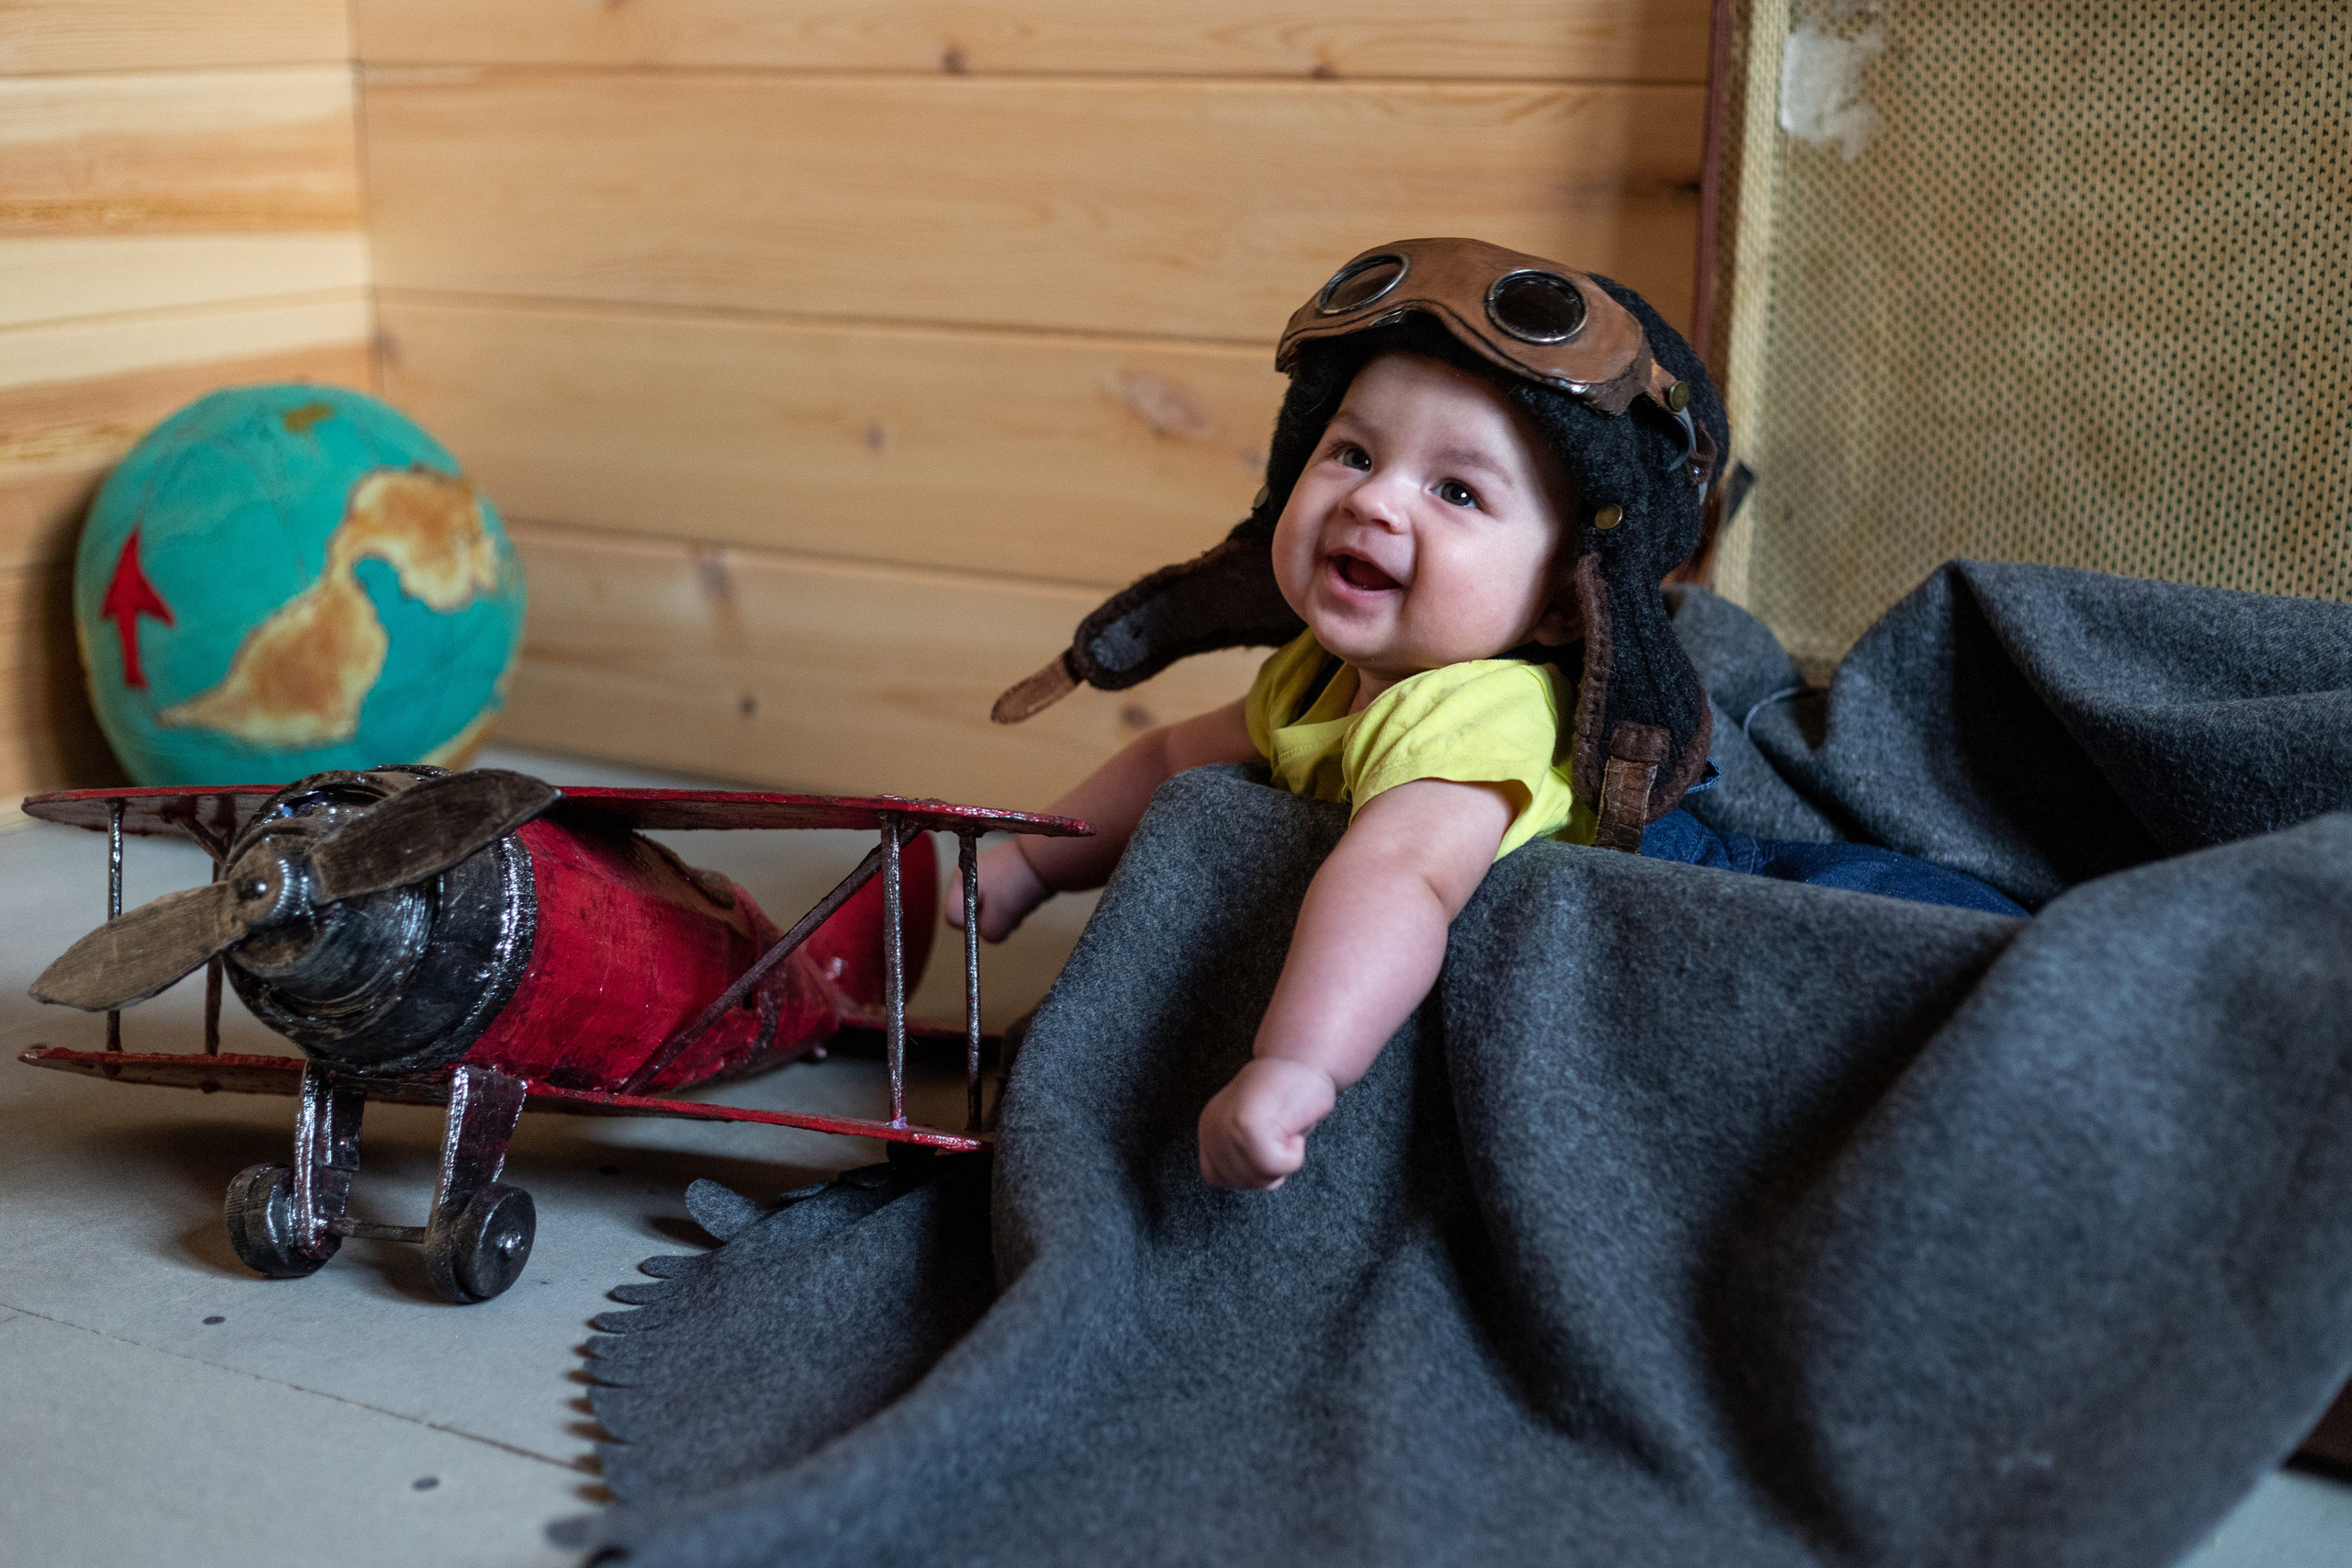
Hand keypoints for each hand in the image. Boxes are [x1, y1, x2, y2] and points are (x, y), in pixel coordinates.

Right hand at [945, 840, 1052, 942]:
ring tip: (1019, 902)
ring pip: (989, 908)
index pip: (953, 918)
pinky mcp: (1002, 875)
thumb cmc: (1018, 885)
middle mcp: (968, 876)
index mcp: (960, 882)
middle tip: (1008, 912)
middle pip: (971, 913)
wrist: (1044, 857)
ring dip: (1004, 913)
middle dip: (990, 919)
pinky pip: (1002, 900)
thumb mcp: (1000, 920)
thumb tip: (992, 932)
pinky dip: (1012, 903)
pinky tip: (1024, 896)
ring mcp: (985, 874)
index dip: (971, 926)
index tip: (991, 920)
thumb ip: (989, 934)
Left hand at [1197, 1057, 1337, 1189]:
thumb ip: (1255, 1158)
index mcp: (1210, 1127)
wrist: (1304, 1058)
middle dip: (1271, 1169)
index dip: (1247, 1175)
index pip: (1217, 1178)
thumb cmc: (1289, 1094)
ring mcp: (1228, 1127)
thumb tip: (1267, 1185)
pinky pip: (1278, 1167)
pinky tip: (1293, 1128)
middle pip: (1242, 1183)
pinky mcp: (1248, 1127)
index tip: (1269, 1153)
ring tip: (1287, 1128)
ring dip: (1286, 1160)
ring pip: (1260, 1177)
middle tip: (1284, 1136)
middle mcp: (1213, 1128)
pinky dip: (1295, 1155)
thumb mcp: (1263, 1131)